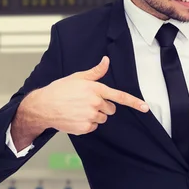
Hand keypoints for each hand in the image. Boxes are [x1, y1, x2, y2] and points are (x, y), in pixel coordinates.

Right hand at [27, 56, 149, 135]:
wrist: (43, 106)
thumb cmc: (60, 90)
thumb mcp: (78, 77)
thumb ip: (96, 72)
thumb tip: (106, 60)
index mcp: (95, 89)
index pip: (119, 96)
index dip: (134, 102)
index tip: (145, 107)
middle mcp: (95, 103)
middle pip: (111, 109)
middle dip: (103, 106)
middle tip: (87, 102)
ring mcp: (90, 116)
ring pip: (102, 118)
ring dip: (95, 115)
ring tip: (79, 109)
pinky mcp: (85, 127)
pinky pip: (93, 127)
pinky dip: (87, 124)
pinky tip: (76, 117)